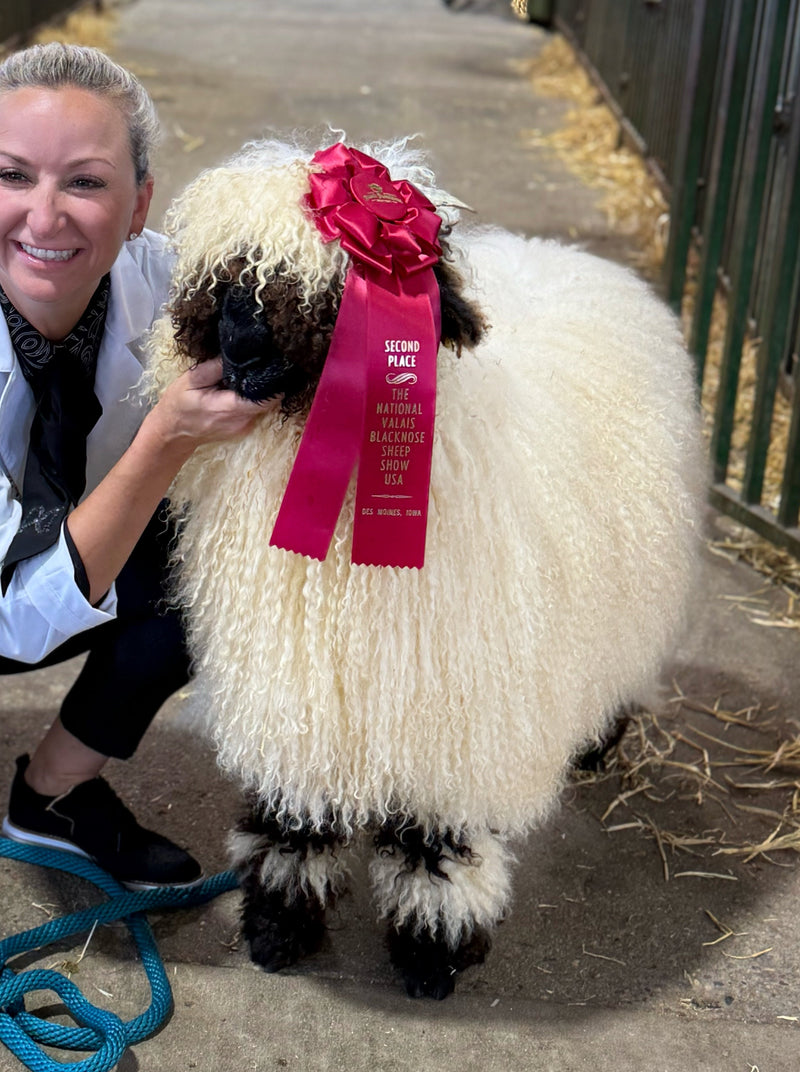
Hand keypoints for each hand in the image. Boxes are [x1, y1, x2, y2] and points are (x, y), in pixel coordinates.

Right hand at [146, 357, 264, 453]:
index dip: (270, 381)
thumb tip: (238, 355)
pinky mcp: (243, 429)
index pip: (264, 398)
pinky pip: (255, 411)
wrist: (172, 433)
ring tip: (242, 378)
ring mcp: (243, 428)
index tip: (270, 365)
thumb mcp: (191, 380)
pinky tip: (237, 392)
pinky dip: (250, 400)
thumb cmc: (178, 405)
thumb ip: (216, 367)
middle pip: (267, 401)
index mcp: (227, 409)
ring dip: (256, 391)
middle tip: (255, 367)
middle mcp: (240, 422)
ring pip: (263, 406)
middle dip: (263, 383)